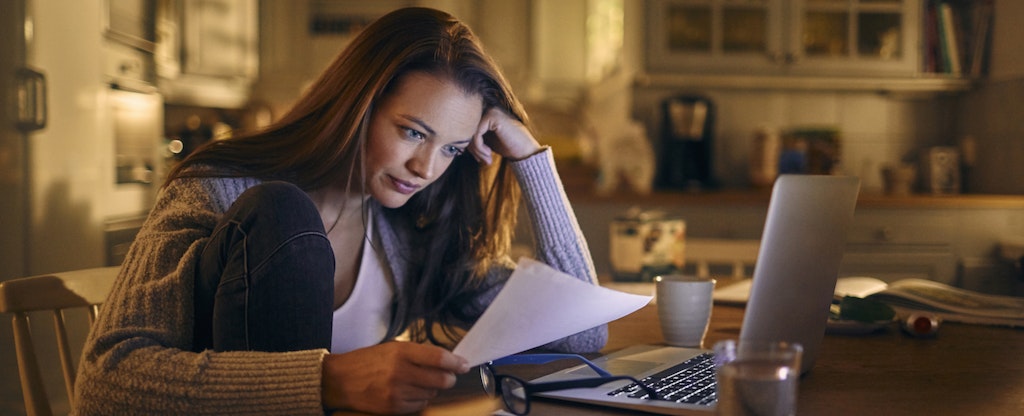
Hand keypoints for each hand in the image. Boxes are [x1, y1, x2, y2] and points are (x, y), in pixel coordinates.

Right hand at [321, 342, 469, 413]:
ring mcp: (397, 392)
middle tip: (447, 376)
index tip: (464, 364)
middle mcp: (401, 372)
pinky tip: (410, 392)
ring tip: (418, 383)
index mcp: (401, 352)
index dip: (456, 362)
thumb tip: (445, 360)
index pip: (439, 358)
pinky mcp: (394, 408)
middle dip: (448, 378)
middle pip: (441, 380)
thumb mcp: (391, 348)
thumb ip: (418, 353)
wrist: (339, 381)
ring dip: (432, 390)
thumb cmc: (366, 361)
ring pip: (432, 394)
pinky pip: (419, 405)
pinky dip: (420, 399)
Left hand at [469, 108, 542, 164]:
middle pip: (466, 128)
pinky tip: (489, 154)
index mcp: (485, 111)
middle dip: (471, 148)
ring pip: (469, 131)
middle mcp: (487, 106)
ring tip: (486, 159)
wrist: (526, 152)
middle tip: (481, 160)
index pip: (466, 126)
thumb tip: (453, 139)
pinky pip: (475, 133)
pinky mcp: (493, 116)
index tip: (477, 157)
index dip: (469, 144)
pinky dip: (479, 147)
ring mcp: (490, 109)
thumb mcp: (486, 140)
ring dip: (476, 150)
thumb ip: (472, 136)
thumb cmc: (508, 147)